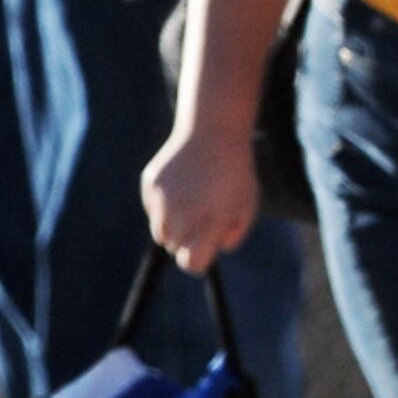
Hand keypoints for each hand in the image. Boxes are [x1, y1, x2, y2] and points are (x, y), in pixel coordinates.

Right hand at [142, 122, 257, 275]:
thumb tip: (213, 251)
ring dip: (173, 227)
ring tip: (191, 206)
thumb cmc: (235, 175)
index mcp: (210, 223)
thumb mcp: (246, 207)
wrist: (214, 134)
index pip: (192, 263)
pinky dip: (163, 206)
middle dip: (187, 241)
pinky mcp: (150, 186)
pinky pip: (153, 210)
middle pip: (175, 248)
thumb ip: (233, 235)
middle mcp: (182, 214)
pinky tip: (181, 186)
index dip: (198, 261)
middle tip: (201, 221)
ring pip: (160, 232)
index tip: (202, 253)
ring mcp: (163, 200)